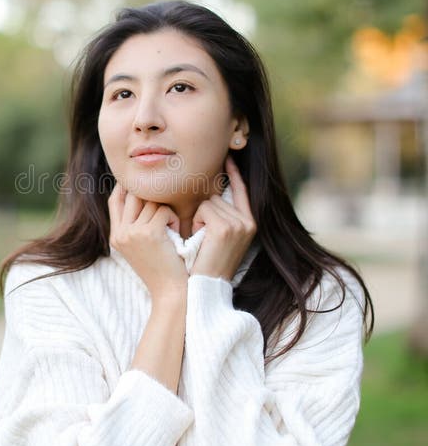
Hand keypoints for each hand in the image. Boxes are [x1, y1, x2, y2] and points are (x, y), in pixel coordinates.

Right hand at [107, 181, 187, 299]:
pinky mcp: (149, 233)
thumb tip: (138, 193)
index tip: (141, 182)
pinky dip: (173, 219)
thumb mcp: (140, 245)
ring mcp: (132, 233)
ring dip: (165, 211)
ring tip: (171, 230)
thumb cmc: (162, 268)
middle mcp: (120, 233)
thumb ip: (135, 223)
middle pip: (133, 195)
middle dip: (151, 198)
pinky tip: (175, 235)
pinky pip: (164, 211)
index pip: (115, 200)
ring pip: (151, 202)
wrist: (171, 292)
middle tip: (165, 215)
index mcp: (115, 236)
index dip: (126, 186)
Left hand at [189, 155, 256, 281]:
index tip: (229, 157)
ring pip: (209, 200)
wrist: (202, 288)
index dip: (234, 173)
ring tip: (201, 240)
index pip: (241, 189)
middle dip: (204, 211)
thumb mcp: (218, 237)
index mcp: (250, 223)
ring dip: (199, 217)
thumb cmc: (204, 264)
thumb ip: (220, 215)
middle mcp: (248, 221)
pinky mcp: (225, 228)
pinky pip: (204, 208)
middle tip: (204, 237)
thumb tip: (211, 191)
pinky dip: (196, 221)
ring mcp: (239, 224)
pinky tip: (200, 239)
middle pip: (218, 195)